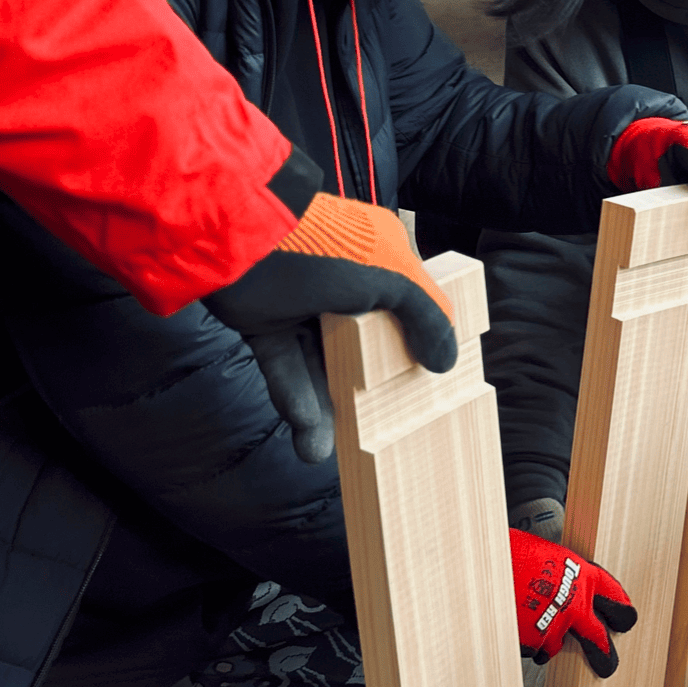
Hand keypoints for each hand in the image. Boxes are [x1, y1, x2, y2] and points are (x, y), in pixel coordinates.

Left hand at [202, 193, 455, 461]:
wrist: (239, 239)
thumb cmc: (324, 249)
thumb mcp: (393, 279)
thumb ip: (428, 318)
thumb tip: (447, 363)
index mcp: (379, 255)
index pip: (406, 304)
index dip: (415, 340)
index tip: (422, 380)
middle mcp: (342, 279)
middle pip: (364, 341)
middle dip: (367, 387)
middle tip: (377, 425)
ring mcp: (302, 302)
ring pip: (320, 362)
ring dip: (323, 405)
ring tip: (321, 447)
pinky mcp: (265, 321)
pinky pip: (285, 365)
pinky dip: (294, 395)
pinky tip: (305, 429)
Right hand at [512, 528, 636, 676]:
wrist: (488, 562)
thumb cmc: (516, 551)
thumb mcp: (549, 554)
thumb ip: (563, 574)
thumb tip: (561, 582)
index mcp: (584, 577)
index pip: (616, 599)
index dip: (622, 611)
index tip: (625, 619)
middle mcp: (575, 605)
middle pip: (600, 641)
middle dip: (604, 656)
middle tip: (607, 665)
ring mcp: (554, 626)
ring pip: (557, 646)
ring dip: (548, 642)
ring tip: (533, 627)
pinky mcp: (533, 641)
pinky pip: (533, 648)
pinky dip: (526, 642)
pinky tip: (516, 625)